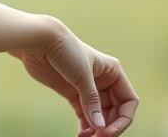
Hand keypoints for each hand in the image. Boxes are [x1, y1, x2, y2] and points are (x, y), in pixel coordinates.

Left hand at [9, 17, 138, 136]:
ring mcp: (88, 88)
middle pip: (115, 112)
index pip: (128, 101)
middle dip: (108, 126)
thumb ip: (92, 102)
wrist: (39, 41)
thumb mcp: (82, 76)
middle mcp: (104, 81)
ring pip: (99, 115)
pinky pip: (84, 115)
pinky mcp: (72, 93)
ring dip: (96, 128)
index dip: (123, 119)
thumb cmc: (65, 50)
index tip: (108, 131)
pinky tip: (81, 135)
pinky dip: (85, 126)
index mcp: (113, 72)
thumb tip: (100, 127)